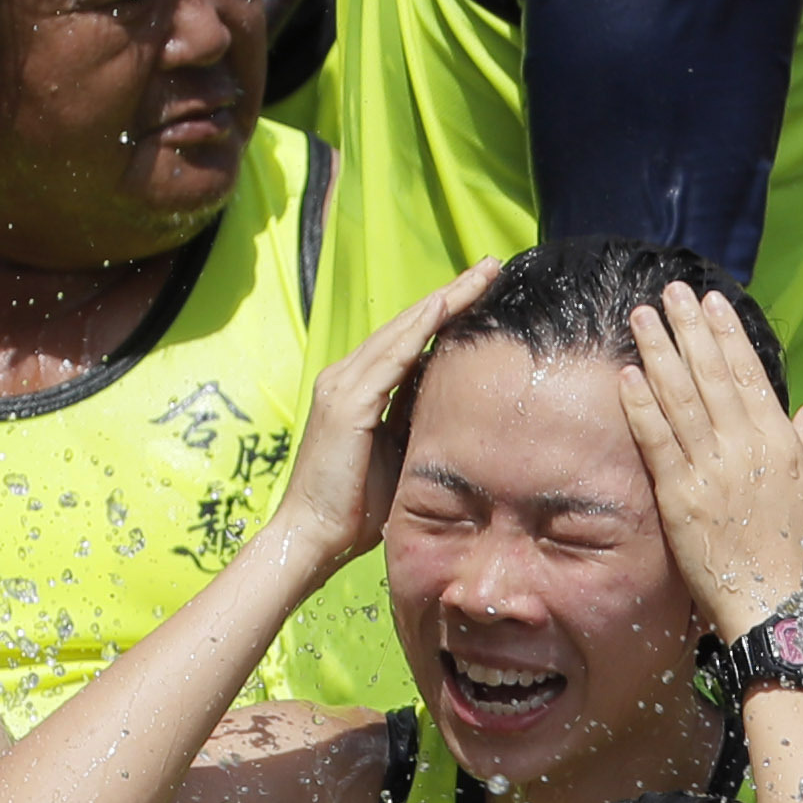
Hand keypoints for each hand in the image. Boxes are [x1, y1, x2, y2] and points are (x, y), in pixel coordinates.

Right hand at [262, 260, 504, 575]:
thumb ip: (415, 421)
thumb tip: (454, 402)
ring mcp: (343, 387)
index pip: (408, 340)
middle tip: (491, 266)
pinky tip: (446, 307)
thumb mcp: (396, 454)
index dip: (445, 312)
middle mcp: (345, 378)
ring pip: (402, 331)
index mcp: (357, 390)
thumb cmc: (354, 508)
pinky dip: (419, 330)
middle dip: (451, 294)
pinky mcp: (347, 404)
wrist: (312, 537)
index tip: (482, 291)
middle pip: (407, 324)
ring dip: (444, 300)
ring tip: (481, 276)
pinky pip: (390, 358)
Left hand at [617, 285, 802, 641]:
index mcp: (782, 444)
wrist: (781, 611)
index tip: (713, 303)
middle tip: (670, 291)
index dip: (728, 335)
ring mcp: (712, 472)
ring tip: (642, 316)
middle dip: (689, 328)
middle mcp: (746, 448)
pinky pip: (657, 443)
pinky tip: (626, 375)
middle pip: (711, 375)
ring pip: (680, 399)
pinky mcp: (681, 500)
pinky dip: (641, 406)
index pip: (750, 375)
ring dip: (659, 352)